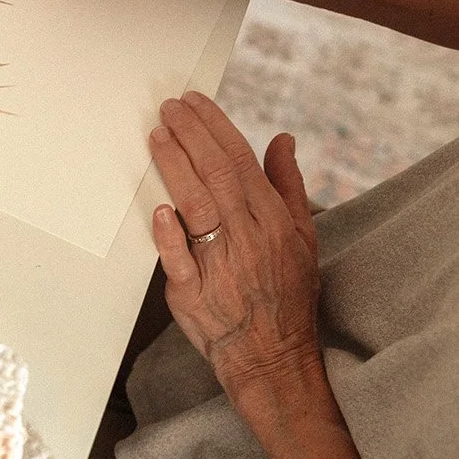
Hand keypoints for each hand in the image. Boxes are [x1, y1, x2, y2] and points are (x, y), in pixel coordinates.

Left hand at [148, 91, 322, 400]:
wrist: (273, 355)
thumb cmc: (285, 294)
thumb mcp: (302, 237)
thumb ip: (288, 185)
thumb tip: (282, 139)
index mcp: (272, 220)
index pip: (240, 161)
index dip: (215, 127)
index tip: (194, 102)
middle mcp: (248, 237)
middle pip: (216, 175)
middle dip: (190, 135)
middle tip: (168, 107)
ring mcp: (220, 265)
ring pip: (196, 207)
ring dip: (174, 168)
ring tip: (156, 136)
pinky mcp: (193, 294)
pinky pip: (179, 261)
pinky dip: (169, 236)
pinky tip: (158, 209)